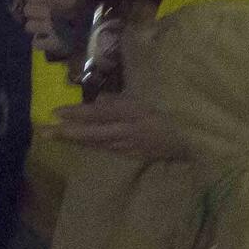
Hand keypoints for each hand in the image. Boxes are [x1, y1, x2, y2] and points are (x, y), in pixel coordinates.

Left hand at [48, 96, 189, 162]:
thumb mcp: (155, 94)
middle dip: (68, 132)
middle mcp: (130, 130)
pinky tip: (84, 145)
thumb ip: (126, 97)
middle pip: (93, 133)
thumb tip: (102, 100)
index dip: (77, 113)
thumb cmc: (181, 108)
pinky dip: (95, 146)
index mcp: (135, 111)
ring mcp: (134, 145)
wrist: (204, 136)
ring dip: (77, 140)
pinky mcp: (140, 154)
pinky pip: (111, 149)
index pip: (99, 113)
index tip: (56, 112)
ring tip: (57, 136)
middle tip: (44, 131)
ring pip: (99, 143)